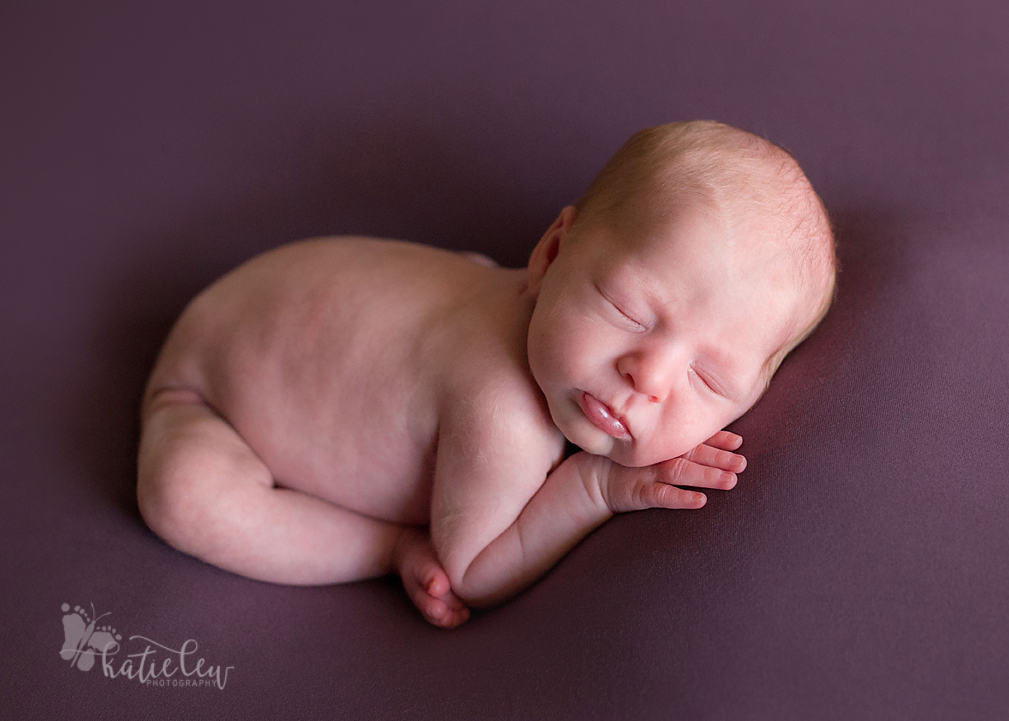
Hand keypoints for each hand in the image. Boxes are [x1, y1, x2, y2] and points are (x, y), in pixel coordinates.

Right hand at [595, 431, 745, 513]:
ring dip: (707, 475)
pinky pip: (661, 495)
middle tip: (742, 463)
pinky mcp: (636, 492)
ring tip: (731, 481)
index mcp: (661, 443)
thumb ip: (668, 441)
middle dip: (718, 457)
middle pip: (691, 453)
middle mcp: (656, 454)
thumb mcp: (646, 448)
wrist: (589, 479)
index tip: (737, 441)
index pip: (692, 438)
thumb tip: (703, 440)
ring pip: (681, 472)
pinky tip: (700, 501)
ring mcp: (646, 472)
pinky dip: (681, 498)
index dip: (716, 439)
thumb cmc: (622, 463)